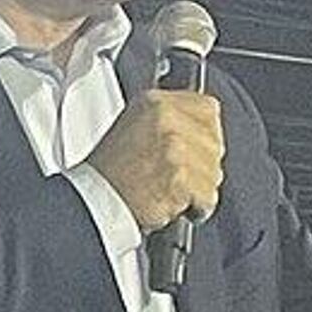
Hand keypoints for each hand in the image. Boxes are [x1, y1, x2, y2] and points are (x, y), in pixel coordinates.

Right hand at [88, 89, 224, 233]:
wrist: (96, 200)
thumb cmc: (111, 172)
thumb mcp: (136, 125)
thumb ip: (172, 121)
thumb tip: (204, 130)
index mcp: (156, 102)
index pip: (209, 109)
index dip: (207, 135)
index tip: (198, 151)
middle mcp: (167, 119)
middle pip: (215, 143)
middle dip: (203, 166)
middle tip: (178, 176)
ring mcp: (175, 147)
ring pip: (214, 172)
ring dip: (199, 189)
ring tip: (171, 190)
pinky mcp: (180, 177)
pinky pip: (208, 197)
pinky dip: (196, 209)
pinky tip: (174, 204)